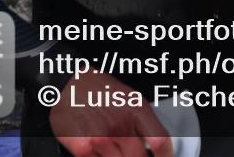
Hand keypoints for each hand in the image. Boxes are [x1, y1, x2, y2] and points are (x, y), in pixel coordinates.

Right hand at [50, 71, 171, 156]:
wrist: (68, 83)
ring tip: (113, 149)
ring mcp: (102, 138)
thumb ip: (143, 123)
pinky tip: (101, 152)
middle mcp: (121, 124)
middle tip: (135, 155)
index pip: (160, 141)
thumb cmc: (98, 90)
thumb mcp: (130, 98)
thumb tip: (154, 146)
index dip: (166, 156)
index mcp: (137, 109)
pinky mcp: (84, 149)